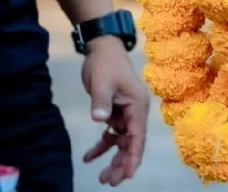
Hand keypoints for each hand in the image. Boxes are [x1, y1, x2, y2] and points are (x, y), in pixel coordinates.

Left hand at [80, 37, 148, 185]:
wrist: (102, 48)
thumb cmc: (106, 64)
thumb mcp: (102, 82)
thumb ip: (101, 102)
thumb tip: (100, 120)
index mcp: (138, 106)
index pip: (138, 136)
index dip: (133, 156)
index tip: (128, 174)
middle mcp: (135, 112)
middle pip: (131, 143)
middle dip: (122, 163)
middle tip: (109, 181)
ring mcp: (126, 113)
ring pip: (123, 142)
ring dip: (114, 159)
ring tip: (103, 177)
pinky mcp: (115, 112)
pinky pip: (111, 135)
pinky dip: (102, 146)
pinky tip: (89, 157)